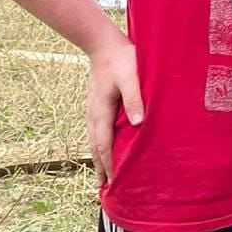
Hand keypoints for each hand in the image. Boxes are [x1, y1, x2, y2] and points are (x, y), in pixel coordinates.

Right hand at [86, 33, 142, 185]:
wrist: (104, 44)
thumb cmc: (122, 59)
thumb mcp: (131, 78)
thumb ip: (135, 99)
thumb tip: (138, 124)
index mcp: (101, 112)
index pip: (104, 144)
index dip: (108, 163)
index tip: (112, 181)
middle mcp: (94, 114)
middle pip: (96, 147)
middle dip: (101, 167)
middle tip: (104, 188)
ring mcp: (93, 110)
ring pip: (95, 140)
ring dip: (99, 158)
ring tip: (103, 175)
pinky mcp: (97, 104)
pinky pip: (97, 131)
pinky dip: (100, 145)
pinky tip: (105, 147)